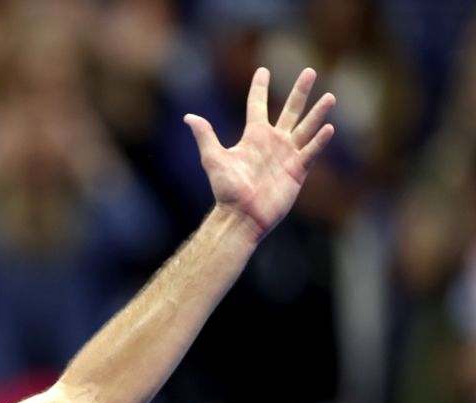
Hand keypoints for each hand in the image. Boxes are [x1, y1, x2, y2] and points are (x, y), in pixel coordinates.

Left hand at [184, 68, 334, 240]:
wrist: (242, 215)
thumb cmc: (226, 190)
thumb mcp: (213, 159)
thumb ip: (205, 136)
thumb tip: (189, 117)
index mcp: (253, 136)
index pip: (257, 105)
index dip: (259, 87)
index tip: (263, 69)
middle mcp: (273, 142)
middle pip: (290, 110)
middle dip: (300, 91)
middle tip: (310, 71)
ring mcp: (287, 155)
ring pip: (306, 128)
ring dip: (318, 112)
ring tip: (330, 96)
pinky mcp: (297, 170)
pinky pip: (311, 152)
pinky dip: (320, 141)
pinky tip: (329, 128)